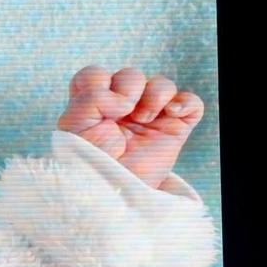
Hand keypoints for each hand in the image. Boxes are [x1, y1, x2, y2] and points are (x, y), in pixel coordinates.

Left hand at [57, 66, 204, 189]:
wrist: (112, 191)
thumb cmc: (89, 162)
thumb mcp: (75, 125)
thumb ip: (90, 96)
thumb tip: (125, 98)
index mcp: (94, 107)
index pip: (96, 76)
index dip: (98, 81)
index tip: (98, 106)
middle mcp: (122, 110)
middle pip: (131, 75)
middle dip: (128, 88)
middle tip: (124, 114)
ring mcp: (150, 119)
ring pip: (162, 84)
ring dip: (154, 95)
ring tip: (144, 119)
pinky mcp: (174, 129)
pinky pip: (191, 102)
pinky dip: (186, 102)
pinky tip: (172, 113)